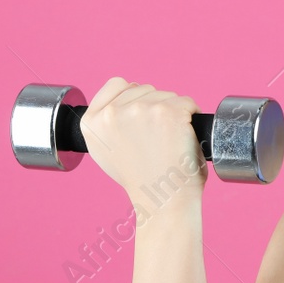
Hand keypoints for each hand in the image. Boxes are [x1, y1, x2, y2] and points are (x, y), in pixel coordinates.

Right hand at [79, 77, 207, 203]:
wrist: (162, 198)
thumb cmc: (140, 178)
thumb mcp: (104, 150)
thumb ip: (106, 123)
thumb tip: (118, 104)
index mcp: (91, 121)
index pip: (117, 84)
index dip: (134, 97)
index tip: (142, 116)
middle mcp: (112, 113)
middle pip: (143, 89)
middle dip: (154, 107)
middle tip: (156, 138)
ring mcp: (140, 110)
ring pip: (166, 95)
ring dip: (173, 112)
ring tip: (168, 141)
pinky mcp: (168, 112)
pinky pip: (187, 102)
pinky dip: (191, 115)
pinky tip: (184, 135)